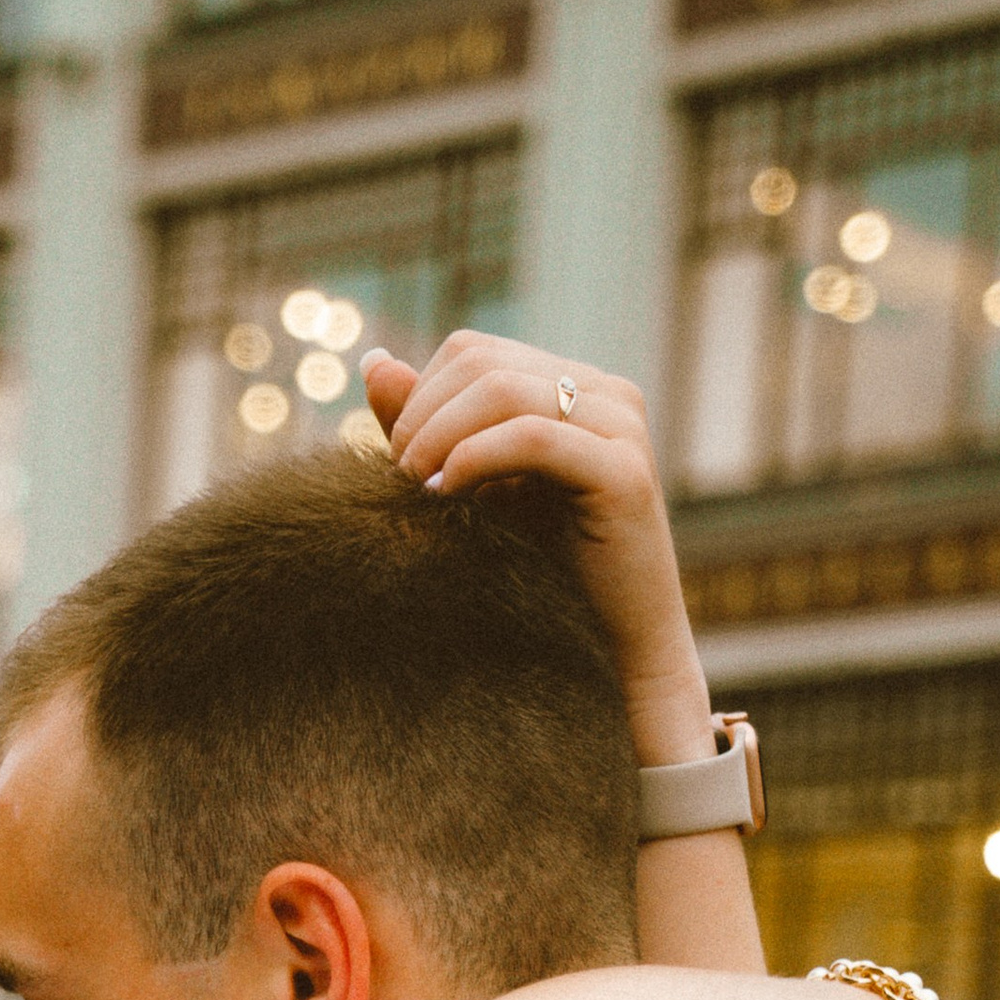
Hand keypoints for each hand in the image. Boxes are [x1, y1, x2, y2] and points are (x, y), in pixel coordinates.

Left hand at [365, 333, 712, 768]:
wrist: (614, 648)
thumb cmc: (543, 574)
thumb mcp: (474, 491)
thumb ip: (428, 429)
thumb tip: (374, 363)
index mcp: (574, 386)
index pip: (473, 352)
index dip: (419, 397)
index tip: (397, 463)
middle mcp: (605, 393)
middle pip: (482, 362)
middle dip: (423, 416)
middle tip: (399, 478)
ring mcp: (621, 426)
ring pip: (503, 390)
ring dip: (440, 436)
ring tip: (416, 488)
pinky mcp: (626, 472)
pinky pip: (533, 437)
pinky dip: (476, 458)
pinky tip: (449, 494)